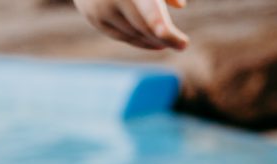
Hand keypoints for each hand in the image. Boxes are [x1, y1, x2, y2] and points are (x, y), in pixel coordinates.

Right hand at [73, 0, 188, 50]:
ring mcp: (102, 9)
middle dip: (165, 37)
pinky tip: (154, 44)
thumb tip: (180, 5)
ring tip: (167, 43)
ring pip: (132, 33)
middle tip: (182, 45)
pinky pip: (119, 35)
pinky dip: (138, 41)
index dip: (159, 23)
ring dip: (151, 40)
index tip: (176, 39)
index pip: (148, 9)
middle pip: (142, 25)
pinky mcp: (94, 18)